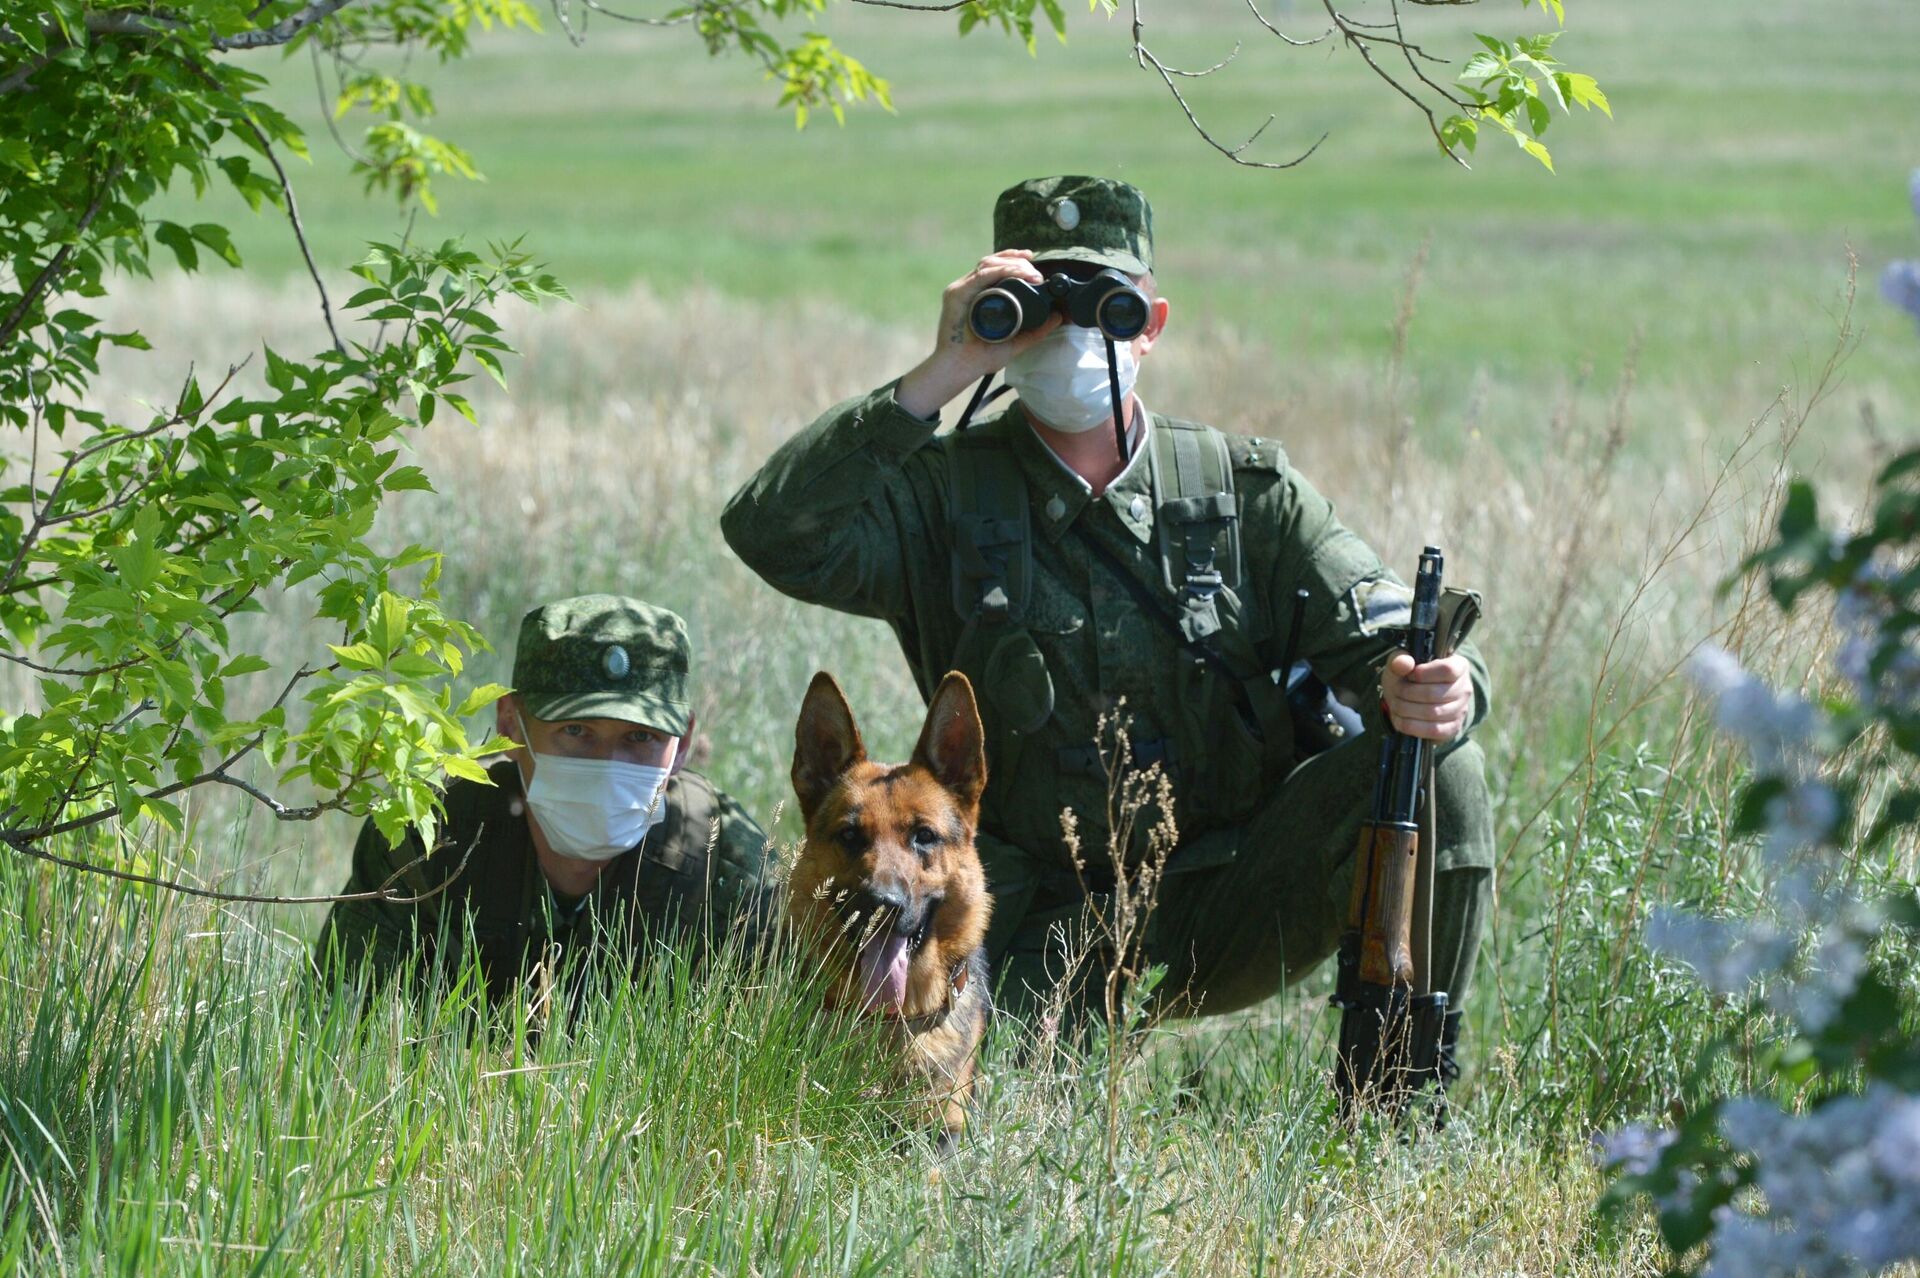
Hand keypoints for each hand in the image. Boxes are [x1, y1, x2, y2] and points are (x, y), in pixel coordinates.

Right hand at [896, 250, 1062, 418]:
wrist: (960, 368)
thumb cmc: (981, 357)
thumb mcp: (1015, 342)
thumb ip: (1036, 332)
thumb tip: (1057, 317)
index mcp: (979, 295)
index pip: (996, 268)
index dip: (1014, 260)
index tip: (1032, 261)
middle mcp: (969, 289)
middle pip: (993, 262)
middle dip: (1016, 259)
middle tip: (1036, 272)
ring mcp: (962, 290)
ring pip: (988, 264)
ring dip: (1012, 263)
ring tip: (1031, 273)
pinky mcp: (957, 294)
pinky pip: (981, 275)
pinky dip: (999, 271)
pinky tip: (1016, 272)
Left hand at [1382, 652, 1472, 741]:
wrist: (1410, 698)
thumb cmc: (1409, 676)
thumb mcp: (1401, 663)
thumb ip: (1400, 659)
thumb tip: (1404, 664)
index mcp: (1458, 665)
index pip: (1447, 670)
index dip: (1422, 674)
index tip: (1409, 675)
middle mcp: (1465, 688)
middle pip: (1435, 693)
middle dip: (1408, 693)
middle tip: (1396, 691)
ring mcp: (1461, 709)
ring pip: (1433, 713)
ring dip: (1406, 709)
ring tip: (1396, 704)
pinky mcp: (1453, 728)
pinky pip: (1433, 730)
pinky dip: (1411, 726)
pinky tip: (1400, 718)